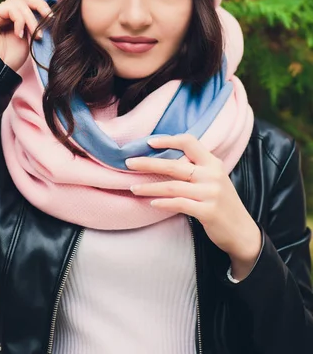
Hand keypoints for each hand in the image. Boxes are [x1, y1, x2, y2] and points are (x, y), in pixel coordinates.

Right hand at [0, 0, 52, 71]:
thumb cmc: (11, 59)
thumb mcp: (29, 37)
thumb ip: (34, 22)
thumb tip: (48, 11)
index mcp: (11, 17)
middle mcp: (2, 12)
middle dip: (40, 4)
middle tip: (51, 17)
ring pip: (19, 3)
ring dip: (32, 20)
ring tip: (36, 35)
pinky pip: (11, 8)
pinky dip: (20, 20)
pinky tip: (19, 34)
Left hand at [126, 134, 261, 279]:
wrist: (242, 232)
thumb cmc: (222, 203)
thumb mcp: (213, 180)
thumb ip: (196, 168)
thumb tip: (166, 160)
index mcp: (213, 163)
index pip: (189, 142)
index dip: (168, 140)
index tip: (149, 142)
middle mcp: (212, 175)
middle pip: (174, 165)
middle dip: (148, 163)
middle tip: (129, 163)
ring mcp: (211, 193)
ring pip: (173, 186)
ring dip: (150, 187)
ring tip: (133, 187)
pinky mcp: (208, 211)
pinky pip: (180, 204)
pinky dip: (163, 203)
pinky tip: (151, 203)